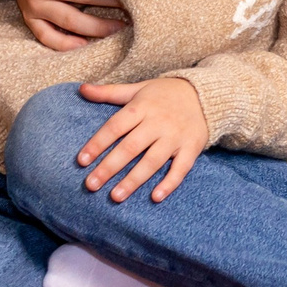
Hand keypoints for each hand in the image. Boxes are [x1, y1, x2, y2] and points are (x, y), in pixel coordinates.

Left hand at [74, 79, 208, 203]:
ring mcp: (175, 136)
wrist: (205, 93)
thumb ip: (109, 92)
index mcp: (142, 107)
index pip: (115, 127)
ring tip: (116, 196)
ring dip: (134, 180)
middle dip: (109, 167)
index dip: (97, 143)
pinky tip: (155, 197)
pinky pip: (180, 168)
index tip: (81, 161)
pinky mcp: (191, 148)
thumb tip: (82, 89)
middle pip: (130, 147)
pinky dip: (169, 183)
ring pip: (152, 161)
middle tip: (91, 185)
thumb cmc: (165, 93)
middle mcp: (158, 122)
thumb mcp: (138, 89)